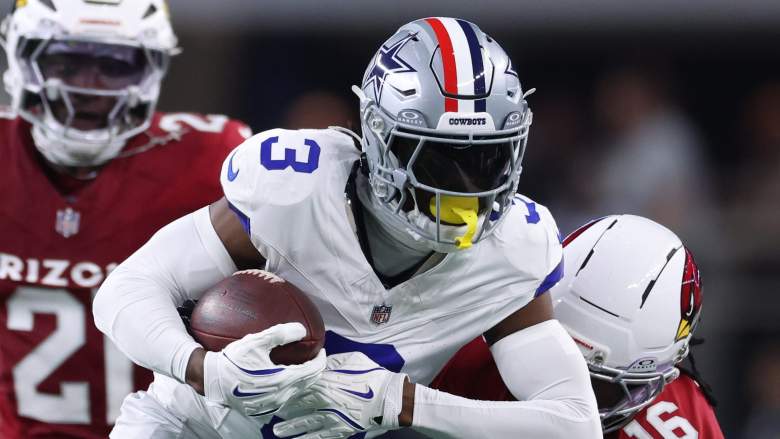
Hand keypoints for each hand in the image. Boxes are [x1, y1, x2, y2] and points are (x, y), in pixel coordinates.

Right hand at [202, 322, 325, 422]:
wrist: (212, 381)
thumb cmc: (233, 360)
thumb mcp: (255, 342)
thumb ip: (280, 334)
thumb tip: (301, 329)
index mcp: (281, 380)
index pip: (312, 371)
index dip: (320, 359)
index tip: (321, 349)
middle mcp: (280, 396)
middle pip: (308, 383)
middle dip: (315, 369)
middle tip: (314, 356)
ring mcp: (272, 405)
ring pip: (297, 391)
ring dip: (303, 379)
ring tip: (302, 365)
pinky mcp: (264, 410)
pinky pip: (285, 398)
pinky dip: (291, 387)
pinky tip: (286, 377)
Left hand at [273, 352, 407, 438]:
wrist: (389, 398)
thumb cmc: (371, 375)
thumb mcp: (350, 359)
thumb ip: (331, 361)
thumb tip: (317, 357)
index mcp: (325, 379)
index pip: (298, 384)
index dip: (284, 388)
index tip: (274, 389)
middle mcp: (323, 398)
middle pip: (296, 404)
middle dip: (282, 408)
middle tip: (269, 411)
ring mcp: (330, 416)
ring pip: (302, 423)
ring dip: (288, 427)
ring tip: (276, 431)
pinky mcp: (338, 430)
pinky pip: (317, 437)